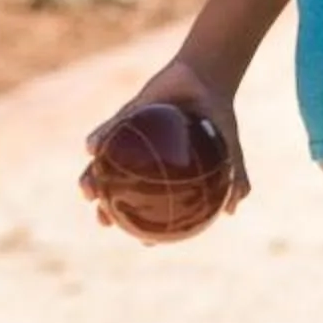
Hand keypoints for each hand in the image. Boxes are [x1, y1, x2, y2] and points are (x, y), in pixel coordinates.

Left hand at [80, 56, 251, 231]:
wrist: (207, 79)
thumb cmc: (217, 117)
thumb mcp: (230, 148)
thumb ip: (235, 178)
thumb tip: (233, 210)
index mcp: (166, 173)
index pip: (152, 207)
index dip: (146, 228)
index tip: (145, 242)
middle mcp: (144, 160)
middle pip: (120, 192)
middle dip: (106, 210)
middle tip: (105, 222)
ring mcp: (130, 140)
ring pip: (104, 166)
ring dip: (89, 179)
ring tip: (87, 190)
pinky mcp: (123, 117)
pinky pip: (105, 131)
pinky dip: (96, 140)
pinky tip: (89, 150)